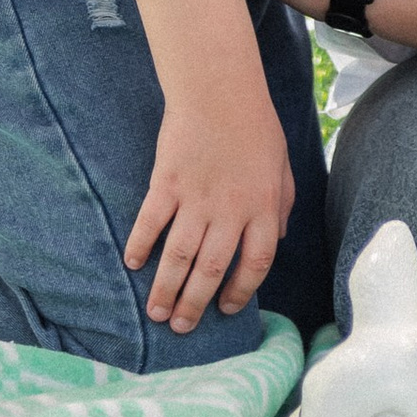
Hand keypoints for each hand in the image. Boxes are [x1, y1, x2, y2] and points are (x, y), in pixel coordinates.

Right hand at [123, 82, 294, 331]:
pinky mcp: (166, 183)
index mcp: (263, 208)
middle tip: (180, 327)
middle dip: (194, 305)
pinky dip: (140, 246)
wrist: (220, 89)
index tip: (226, 308)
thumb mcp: (282, 167)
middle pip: (211, 270)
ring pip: (179, 257)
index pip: (255, 265)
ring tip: (156, 312)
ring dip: (166, 289)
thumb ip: (281, 206)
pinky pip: (150, 223)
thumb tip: (276, 240)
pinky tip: (133, 264)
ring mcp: (196, 198)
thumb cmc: (255, 126)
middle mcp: (230, 211)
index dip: (241, 292)